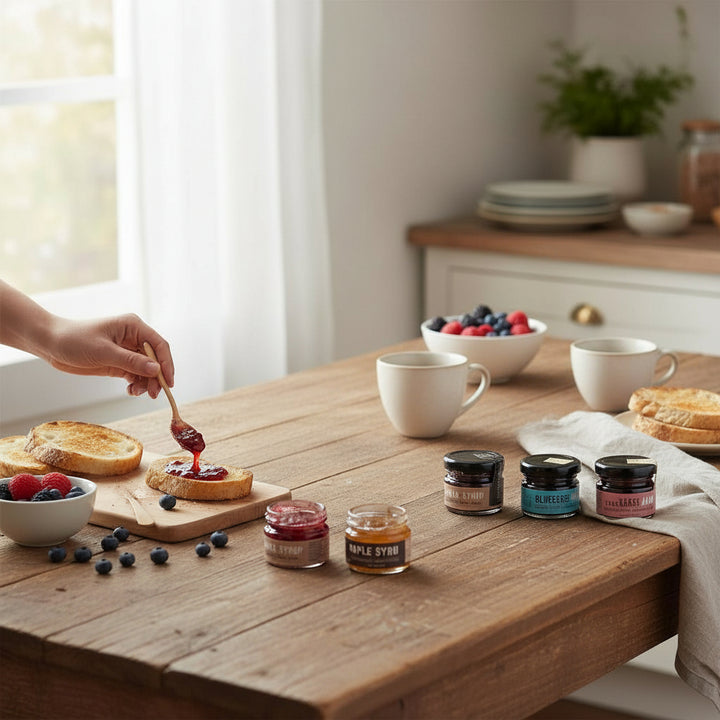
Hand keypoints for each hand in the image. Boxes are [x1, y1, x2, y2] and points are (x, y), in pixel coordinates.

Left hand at [45, 314, 174, 398]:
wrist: (51, 344)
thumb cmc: (75, 340)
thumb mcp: (104, 352)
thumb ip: (131, 361)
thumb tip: (156, 370)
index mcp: (133, 327)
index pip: (159, 345)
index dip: (166, 364)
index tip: (168, 382)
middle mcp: (134, 338)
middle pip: (155, 359)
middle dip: (156, 377)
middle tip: (153, 394)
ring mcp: (127, 351)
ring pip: (147, 369)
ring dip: (146, 382)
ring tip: (137, 392)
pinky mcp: (119, 362)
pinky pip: (135, 374)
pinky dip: (136, 384)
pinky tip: (131, 390)